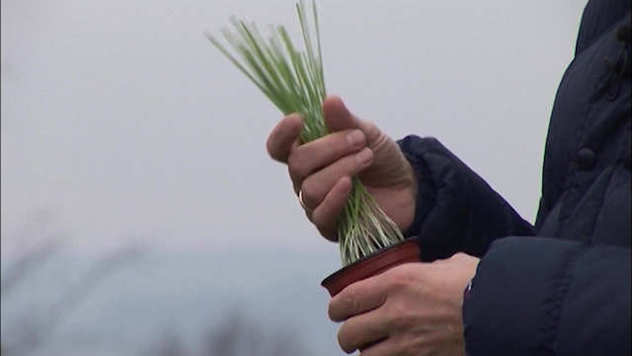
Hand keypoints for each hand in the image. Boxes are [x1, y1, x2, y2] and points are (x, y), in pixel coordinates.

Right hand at [266, 95, 416, 240]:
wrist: (408, 187)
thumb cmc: (380, 159)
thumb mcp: (367, 134)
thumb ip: (347, 120)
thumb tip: (330, 100)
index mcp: (307, 154)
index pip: (279, 147)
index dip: (282, 134)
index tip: (299, 118)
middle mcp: (305, 180)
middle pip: (297, 164)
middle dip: (328, 147)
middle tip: (359, 139)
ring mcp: (315, 204)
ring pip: (310, 188)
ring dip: (341, 168)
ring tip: (367, 158)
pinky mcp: (330, 226)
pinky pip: (322, 214)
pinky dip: (335, 197)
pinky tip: (350, 184)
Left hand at [328, 253, 479, 354]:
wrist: (506, 312)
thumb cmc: (480, 284)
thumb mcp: (447, 264)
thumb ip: (426, 269)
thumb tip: (424, 271)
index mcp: (397, 281)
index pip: (347, 298)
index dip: (337, 307)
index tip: (338, 309)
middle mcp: (395, 312)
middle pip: (349, 332)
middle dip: (347, 334)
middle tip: (353, 332)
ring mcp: (407, 342)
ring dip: (366, 352)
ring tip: (372, 348)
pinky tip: (393, 355)